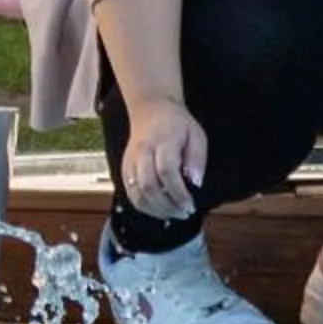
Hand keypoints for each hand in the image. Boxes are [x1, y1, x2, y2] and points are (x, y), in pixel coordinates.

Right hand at [119, 98, 207, 222]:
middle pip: (149, 185)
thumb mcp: (196, 135)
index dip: (178, 193)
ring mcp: (130, 161)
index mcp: (162, 141)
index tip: (191, 204)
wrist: (151, 109)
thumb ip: (198, 158)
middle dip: (167, 205)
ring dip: (155, 210)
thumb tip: (196, 183)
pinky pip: (130, 193)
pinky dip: (144, 207)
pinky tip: (159, 210)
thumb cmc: (177, 124)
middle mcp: (142, 152)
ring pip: (136, 193)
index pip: (166, 172)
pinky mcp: (125, 168)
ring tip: (173, 214)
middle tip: (184, 212)